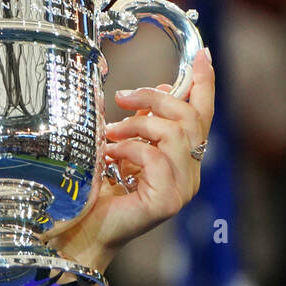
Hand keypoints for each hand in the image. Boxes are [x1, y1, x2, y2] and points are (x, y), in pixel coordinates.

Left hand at [43, 48, 215, 270]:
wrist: (82, 230)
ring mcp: (182, 189)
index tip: (202, 54)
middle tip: (122, 98)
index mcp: (182, 158)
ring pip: (174, 134)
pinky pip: (155, 157)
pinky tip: (110, 157)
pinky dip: (129, 150)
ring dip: (137, 125)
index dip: (203, 83)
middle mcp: (189, 173)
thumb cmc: (97, 190)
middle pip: (191, 118)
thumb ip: (132, 122)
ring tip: (111, 134)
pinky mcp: (167, 201)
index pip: (202, 115)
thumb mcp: (117, 146)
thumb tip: (140, 90)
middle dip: (155, 99)